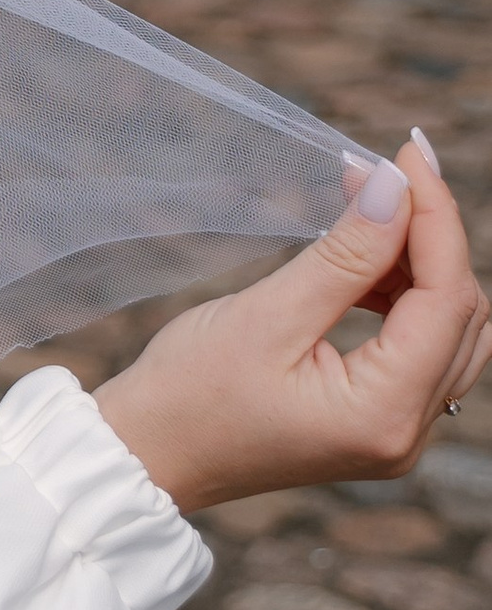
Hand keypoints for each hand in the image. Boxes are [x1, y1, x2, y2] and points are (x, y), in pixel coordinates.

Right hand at [94, 133, 488, 515]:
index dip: (436, 218)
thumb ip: (343, 254)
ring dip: (419, 264)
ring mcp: (397, 434)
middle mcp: (407, 434)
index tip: (408, 155)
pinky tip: (364, 262)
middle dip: (430, 235)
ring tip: (366, 209)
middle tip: (380, 174)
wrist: (148, 454)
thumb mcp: (266, 314)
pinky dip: (404, 297)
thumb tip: (394, 188)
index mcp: (383, 414)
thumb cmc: (189, 394)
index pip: (448, 300)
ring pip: (449, 331)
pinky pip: (421, 349)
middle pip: (462, 316)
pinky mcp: (378, 422)